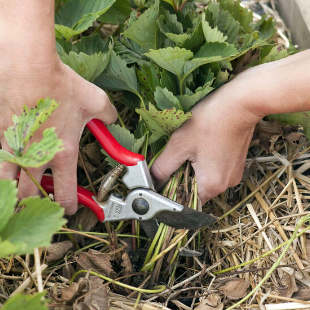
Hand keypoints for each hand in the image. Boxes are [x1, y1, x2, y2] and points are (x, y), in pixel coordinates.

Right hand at [0, 56, 116, 214]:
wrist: (29, 69)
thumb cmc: (61, 86)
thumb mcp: (95, 101)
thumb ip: (108, 115)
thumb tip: (113, 119)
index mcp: (63, 154)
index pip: (64, 194)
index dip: (68, 207)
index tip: (70, 209)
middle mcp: (38, 157)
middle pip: (30, 197)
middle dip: (37, 207)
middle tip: (43, 205)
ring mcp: (16, 149)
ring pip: (8, 185)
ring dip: (15, 193)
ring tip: (20, 194)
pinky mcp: (2, 136)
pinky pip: (1, 161)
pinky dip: (5, 169)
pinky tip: (11, 165)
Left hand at [151, 76, 261, 202]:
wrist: (241, 103)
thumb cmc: (211, 121)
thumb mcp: (179, 144)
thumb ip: (162, 168)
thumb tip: (152, 181)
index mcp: (212, 185)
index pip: (184, 200)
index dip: (171, 190)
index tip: (166, 176)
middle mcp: (225, 185)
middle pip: (195, 190)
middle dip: (182, 177)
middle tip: (178, 156)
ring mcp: (233, 174)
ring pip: (204, 179)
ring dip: (193, 169)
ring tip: (192, 147)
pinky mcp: (236, 163)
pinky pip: (215, 170)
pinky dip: (205, 163)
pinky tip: (203, 145)